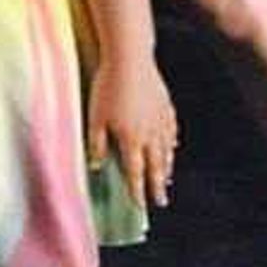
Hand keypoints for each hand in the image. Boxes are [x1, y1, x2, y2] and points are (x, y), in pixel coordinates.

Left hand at [84, 50, 178, 207]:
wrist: (131, 60)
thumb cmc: (107, 88)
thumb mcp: (95, 117)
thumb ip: (95, 143)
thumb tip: (96, 166)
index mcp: (131, 139)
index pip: (135, 172)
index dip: (137, 190)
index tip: (140, 205)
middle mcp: (150, 134)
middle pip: (156, 166)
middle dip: (157, 186)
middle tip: (161, 202)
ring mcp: (161, 121)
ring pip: (166, 151)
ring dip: (166, 167)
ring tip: (166, 180)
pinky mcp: (166, 107)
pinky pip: (171, 132)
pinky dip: (171, 144)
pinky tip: (171, 148)